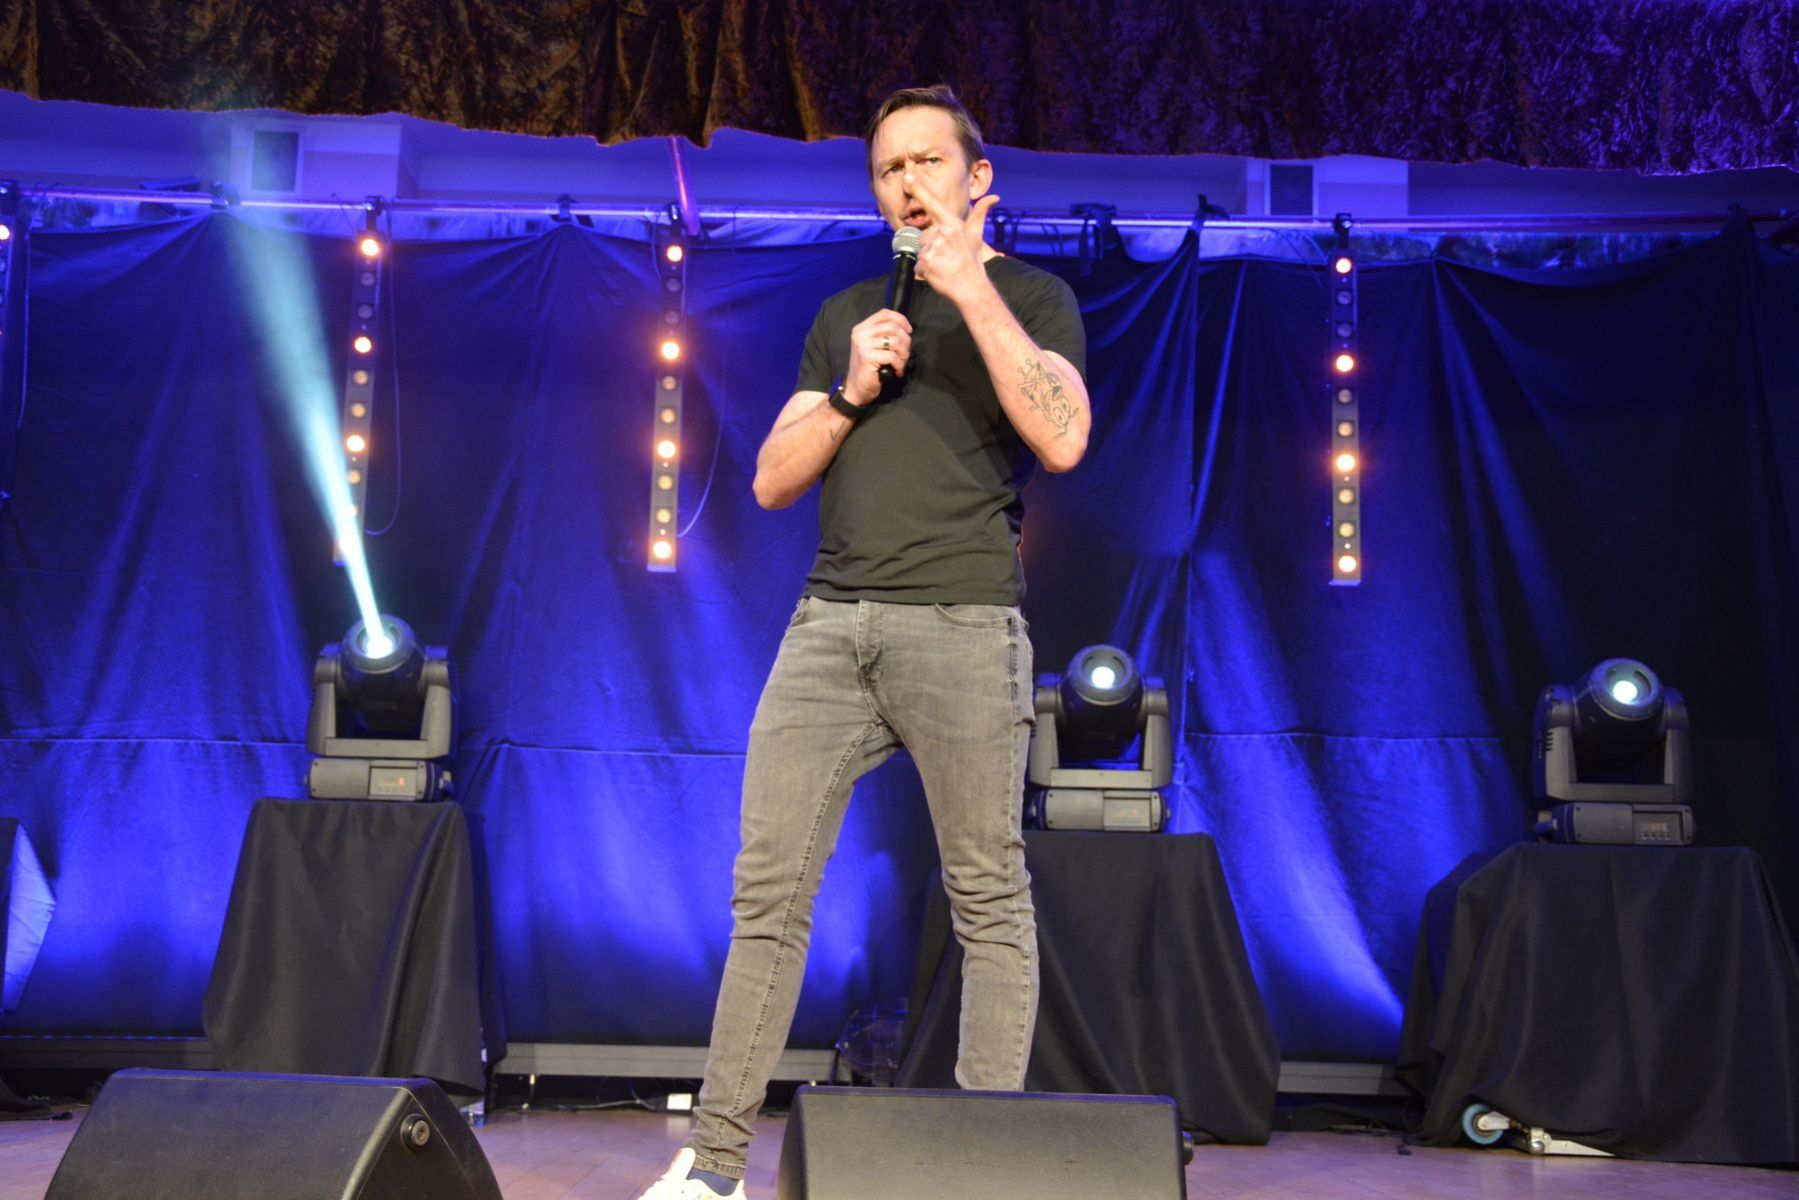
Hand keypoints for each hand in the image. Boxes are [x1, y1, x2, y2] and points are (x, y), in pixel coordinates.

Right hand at [844, 309, 912, 405]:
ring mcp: (863, 345)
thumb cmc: (869, 369)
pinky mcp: (867, 356)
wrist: (857, 388)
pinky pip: (892, 356)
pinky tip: (897, 371)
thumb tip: (905, 329)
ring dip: (904, 354)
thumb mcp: (875, 347)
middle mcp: (861, 334)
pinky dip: (899, 365)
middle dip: (906, 340)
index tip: (908, 330)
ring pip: (895, 341)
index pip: (884, 313)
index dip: (900, 319)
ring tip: (901, 363)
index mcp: (862, 328)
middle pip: (893, 326)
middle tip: (905, 353)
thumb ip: (884, 335)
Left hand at [911, 178, 999, 308]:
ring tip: (942, 266)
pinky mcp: (927, 262)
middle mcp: (943, 232)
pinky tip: (937, 274)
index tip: (907, 175)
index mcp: (952, 223)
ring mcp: (934, 248)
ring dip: (927, 260)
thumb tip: (994, 197)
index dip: (918, 188)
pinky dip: (924, 272)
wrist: (971, 288)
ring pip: (919, 251)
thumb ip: (980, 213)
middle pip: (922, 236)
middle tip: (946, 258)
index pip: (932, 203)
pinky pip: (917, 265)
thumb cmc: (972, 261)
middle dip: (929, 248)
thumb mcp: (976, 235)